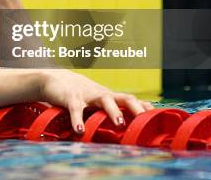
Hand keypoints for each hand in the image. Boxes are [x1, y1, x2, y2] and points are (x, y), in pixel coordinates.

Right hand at [40, 69, 154, 133]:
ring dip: (113, 110)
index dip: (145, 108)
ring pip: (104, 99)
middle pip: (124, 97)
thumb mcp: (96, 99)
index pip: (132, 100)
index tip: (157, 118)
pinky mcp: (71, 98)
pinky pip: (76, 109)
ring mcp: (87, 95)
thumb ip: (110, 108)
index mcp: (109, 96)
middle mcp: (101, 94)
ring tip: (120, 123)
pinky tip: (80, 131)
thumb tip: (126, 122)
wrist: (54, 79)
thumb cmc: (79, 93)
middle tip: (144, 119)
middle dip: (135, 107)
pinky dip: (78, 121)